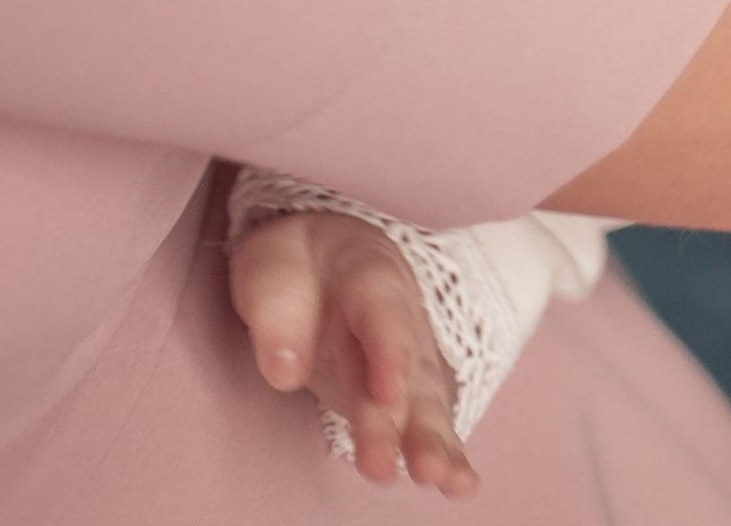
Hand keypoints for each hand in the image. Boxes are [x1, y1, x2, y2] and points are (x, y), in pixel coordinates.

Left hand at [230, 211, 477, 495]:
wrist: (320, 249)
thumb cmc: (294, 261)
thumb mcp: (271, 267)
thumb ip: (277, 314)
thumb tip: (284, 373)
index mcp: (368, 273)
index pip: (382, 311)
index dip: (388, 352)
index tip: (388, 395)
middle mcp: (402, 313)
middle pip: (409, 368)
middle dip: (411, 420)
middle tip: (416, 467)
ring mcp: (409, 351)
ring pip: (425, 396)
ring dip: (434, 439)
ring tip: (445, 481)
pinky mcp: (406, 386)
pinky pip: (427, 415)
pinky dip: (445, 448)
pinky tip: (459, 482)